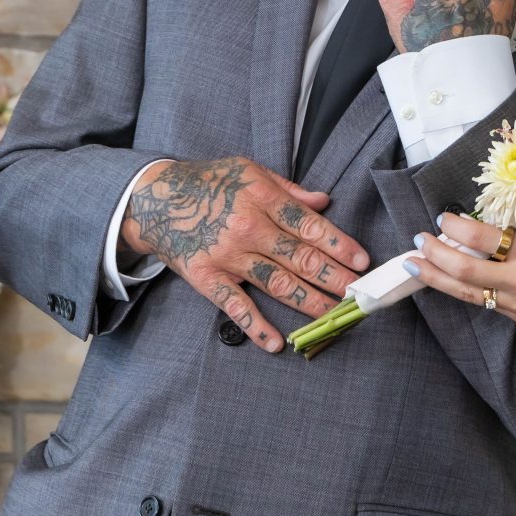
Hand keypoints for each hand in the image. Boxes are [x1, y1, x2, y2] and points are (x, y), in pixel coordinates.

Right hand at [122, 157, 370, 352]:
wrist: (154, 199)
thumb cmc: (208, 182)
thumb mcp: (250, 171)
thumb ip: (289, 189)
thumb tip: (324, 202)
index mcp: (262, 199)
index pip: (309, 226)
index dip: (338, 245)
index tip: (361, 261)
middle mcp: (248, 229)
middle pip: (300, 258)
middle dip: (333, 277)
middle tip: (358, 293)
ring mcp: (228, 257)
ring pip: (277, 284)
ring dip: (309, 302)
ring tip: (334, 314)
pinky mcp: (207, 278)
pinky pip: (235, 306)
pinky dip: (256, 326)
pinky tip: (276, 343)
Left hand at [402, 213, 515, 340]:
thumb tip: (489, 224)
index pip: (481, 238)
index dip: (456, 227)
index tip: (442, 218)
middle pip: (465, 271)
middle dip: (435, 256)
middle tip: (416, 244)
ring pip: (471, 294)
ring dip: (440, 279)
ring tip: (417, 268)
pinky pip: (492, 304)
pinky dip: (471, 291)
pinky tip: (457, 282)